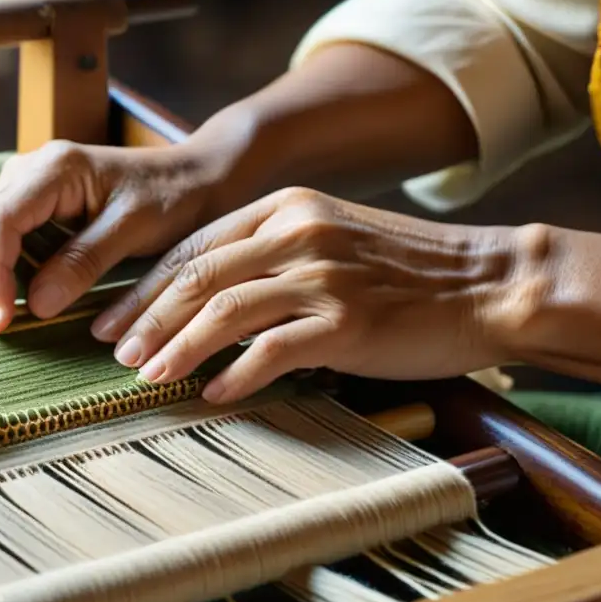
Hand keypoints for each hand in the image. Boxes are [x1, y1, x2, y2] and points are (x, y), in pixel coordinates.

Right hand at [0, 135, 245, 332]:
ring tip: (36, 299)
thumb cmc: (171, 199)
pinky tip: (41, 285)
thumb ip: (84, 262)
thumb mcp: (135, 230)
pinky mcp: (25, 205)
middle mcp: (25, 171)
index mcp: (53, 168)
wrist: (190, 180)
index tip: (0, 323)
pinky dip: (6, 270)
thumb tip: (35, 305)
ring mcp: (21, 187)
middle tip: (20, 318)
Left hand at [92, 187, 524, 403]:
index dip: (146, 286)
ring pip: (224, 309)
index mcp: (285, 208)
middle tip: (114, 351)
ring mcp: (323, 275)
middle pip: (197, 274)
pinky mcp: (348, 321)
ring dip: (177, 347)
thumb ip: (271, 256)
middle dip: (146, 317)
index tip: (114, 319)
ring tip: (146, 376)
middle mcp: (297, 232)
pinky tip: (212, 393)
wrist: (486, 284)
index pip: (194, 246)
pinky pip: (272, 349)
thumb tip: (208, 302)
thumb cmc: (404, 271)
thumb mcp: (331, 239)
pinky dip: (235, 374)